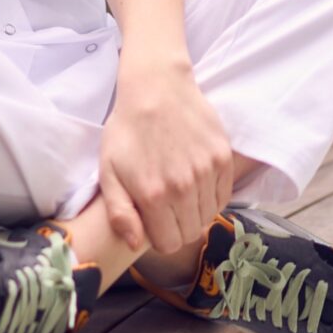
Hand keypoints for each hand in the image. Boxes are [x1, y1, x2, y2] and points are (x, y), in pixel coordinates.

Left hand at [96, 55, 237, 259]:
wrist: (156, 88)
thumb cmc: (128, 129)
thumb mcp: (109, 171)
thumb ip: (120, 213)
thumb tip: (136, 244)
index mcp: (153, 196)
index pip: (169, 243)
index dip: (161, 237)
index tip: (156, 222)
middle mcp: (183, 188)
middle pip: (192, 233)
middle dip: (179, 227)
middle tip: (168, 208)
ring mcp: (206, 172)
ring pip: (209, 216)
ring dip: (196, 211)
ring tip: (181, 193)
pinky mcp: (223, 157)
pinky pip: (224, 196)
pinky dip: (212, 196)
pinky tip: (197, 183)